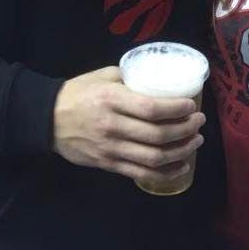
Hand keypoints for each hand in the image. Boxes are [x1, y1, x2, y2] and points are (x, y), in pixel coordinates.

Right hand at [52, 67, 204, 186]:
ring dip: (181, 152)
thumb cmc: (78, 92)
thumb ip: (129, 77)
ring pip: (153, 158)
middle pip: (157, 135)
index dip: (176, 109)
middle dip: (185, 130)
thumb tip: (156, 78)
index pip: (150, 108)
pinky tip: (181, 166)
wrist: (48, 119)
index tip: (192, 105)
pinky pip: (142, 174)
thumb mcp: (102, 75)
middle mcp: (113, 126)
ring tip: (195, 142)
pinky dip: (166, 173)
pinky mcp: (109, 165)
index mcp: (111, 100)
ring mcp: (111, 149)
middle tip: (199, 123)